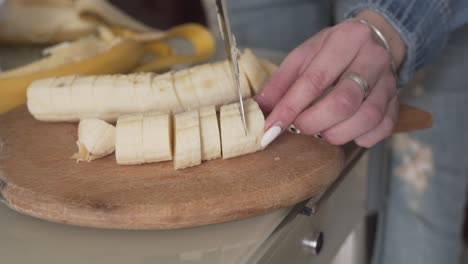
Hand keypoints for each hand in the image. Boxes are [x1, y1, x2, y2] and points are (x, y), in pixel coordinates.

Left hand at [255, 10, 405, 147]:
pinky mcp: (396, 102)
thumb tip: (259, 110)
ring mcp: (389, 82)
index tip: (271, 128)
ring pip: (366, 118)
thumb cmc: (333, 51)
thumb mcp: (303, 57)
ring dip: (337, 134)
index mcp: (344, 41)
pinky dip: (361, 138)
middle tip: (301, 127)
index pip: (313, 80)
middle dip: (314, 123)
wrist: (374, 42)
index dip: (289, 108)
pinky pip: (382, 128)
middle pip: (343, 102)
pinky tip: (347, 131)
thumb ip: (280, 83)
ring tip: (322, 131)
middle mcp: (372, 59)